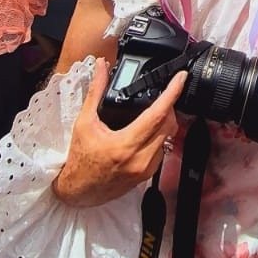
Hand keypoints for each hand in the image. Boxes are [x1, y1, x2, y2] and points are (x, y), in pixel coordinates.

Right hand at [52, 58, 186, 207]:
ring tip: (158, 108)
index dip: (172, 93)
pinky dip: (161, 135)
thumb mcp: (84, 122)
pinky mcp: (148, 175)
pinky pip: (163, 150)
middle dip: (170, 105)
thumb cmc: (79, 159)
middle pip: (169, 124)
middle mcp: (140, 159)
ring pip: (169, 138)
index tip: (181, 78)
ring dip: (167, 120)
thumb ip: (96, 91)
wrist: (77, 191)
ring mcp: (146, 169)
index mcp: (125, 145)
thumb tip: (101, 66)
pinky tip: (151, 128)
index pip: (157, 114)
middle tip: (165, 91)